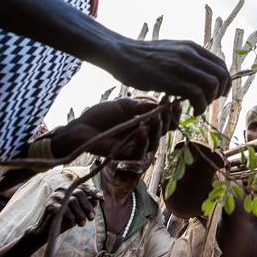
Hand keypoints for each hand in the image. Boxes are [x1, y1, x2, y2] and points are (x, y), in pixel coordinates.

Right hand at [31, 184, 102, 237]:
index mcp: (69, 189)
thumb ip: (86, 204)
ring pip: (72, 201)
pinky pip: (63, 209)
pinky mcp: (50, 205)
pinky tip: (72, 223)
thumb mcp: (78, 211)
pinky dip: (70, 217)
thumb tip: (97, 200)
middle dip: (87, 206)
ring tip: (82, 224)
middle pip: (79, 194)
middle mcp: (61, 189)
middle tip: (91, 218)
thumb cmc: (65, 219)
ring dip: (80, 214)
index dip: (93, 191)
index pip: (83, 187)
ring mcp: (55, 196)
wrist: (47, 230)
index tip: (101, 197)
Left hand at [56, 97, 181, 159]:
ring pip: (155, 142)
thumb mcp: (125, 105)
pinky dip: (143, 140)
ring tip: (157, 116)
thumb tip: (162, 103)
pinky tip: (142, 128)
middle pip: (164, 131)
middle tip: (167, 107)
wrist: (82, 127)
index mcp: (145, 122)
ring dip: (158, 128)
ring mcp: (136, 147)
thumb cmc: (102, 114)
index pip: (165, 120)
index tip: (175, 100)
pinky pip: (140, 151)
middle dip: (168, 119)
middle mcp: (144, 136)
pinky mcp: (126, 156)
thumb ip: (142, 105)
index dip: (172, 112)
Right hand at [105, 39, 229, 114]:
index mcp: (191, 47)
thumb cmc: (143, 56)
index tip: (217, 93)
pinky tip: (192, 111)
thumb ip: (187, 59)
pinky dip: (200, 106)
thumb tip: (199, 73)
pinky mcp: (170, 80)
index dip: (224, 82)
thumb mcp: (171, 50)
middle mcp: (190, 54)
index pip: (220, 64)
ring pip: (212, 85)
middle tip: (209, 101)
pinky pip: (197, 95)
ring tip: (199, 107)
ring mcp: (180, 66)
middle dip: (220, 92)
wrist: (121, 53)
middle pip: (221, 75)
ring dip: (210, 100)